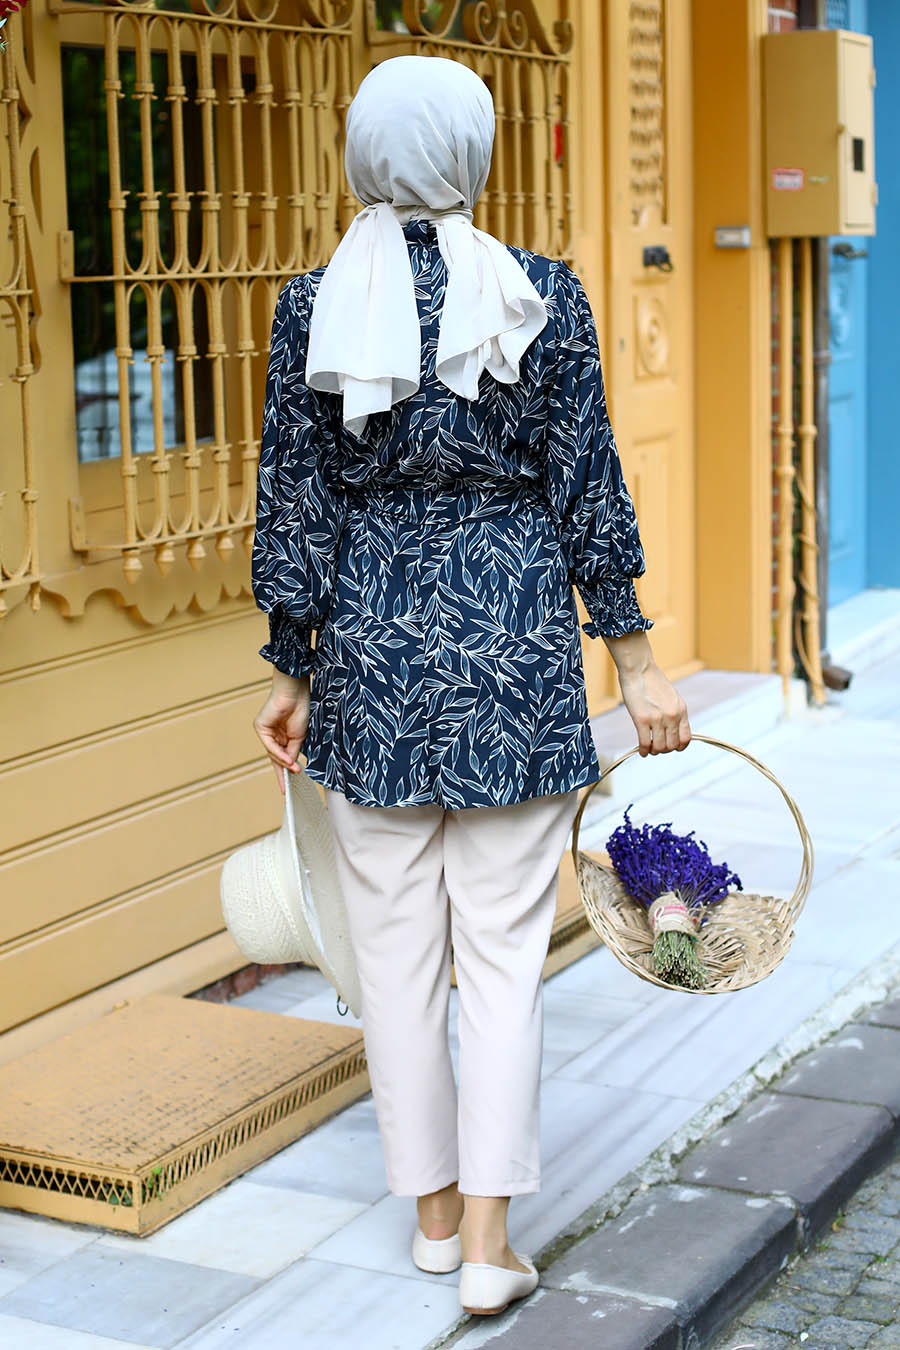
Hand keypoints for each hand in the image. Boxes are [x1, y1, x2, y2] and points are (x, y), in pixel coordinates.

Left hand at [253, 668, 310, 792]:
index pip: (282, 758)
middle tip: (286, 789)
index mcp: (283, 736)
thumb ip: (293, 751)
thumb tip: (290, 766)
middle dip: (281, 774)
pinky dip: (279, 754)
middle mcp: (273, 735)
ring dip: (284, 763)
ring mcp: (265, 731)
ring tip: (294, 770)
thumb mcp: (300, 736)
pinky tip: (288, 760)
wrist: (296, 691)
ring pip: (273, 754)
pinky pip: (270, 745)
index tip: (288, 787)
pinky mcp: (260, 727)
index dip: (285, 773)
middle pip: (275, 759)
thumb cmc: (301, 708)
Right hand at [617, 660, 690, 755]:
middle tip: (656, 746)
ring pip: (659, 747)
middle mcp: (672, 716)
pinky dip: (643, 750)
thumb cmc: (652, 681)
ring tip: (648, 748)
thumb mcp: (671, 697)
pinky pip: (645, 743)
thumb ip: (674, 712)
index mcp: (681, 710)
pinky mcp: (642, 719)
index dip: (679, 747)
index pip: (686, 738)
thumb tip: (671, 730)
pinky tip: (641, 751)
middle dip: (664, 749)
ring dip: (654, 751)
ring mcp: (657, 718)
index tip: (671, 746)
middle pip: (672, 745)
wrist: (639, 668)